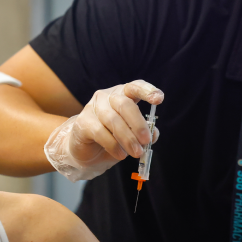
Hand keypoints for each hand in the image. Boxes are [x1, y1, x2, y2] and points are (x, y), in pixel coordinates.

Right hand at [43, 80, 162, 181]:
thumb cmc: (111, 137)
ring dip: (128, 138)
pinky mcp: (83, 122)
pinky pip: (100, 132)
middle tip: (146, 141)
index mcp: (122, 94)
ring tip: (136, 153)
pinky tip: (120, 154)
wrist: (85, 149)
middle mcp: (107, 97)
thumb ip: (144, 132)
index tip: (159, 99)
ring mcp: (93, 108)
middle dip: (138, 124)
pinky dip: (113, 145)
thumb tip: (153, 135)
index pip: (135, 87)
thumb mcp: (132, 135)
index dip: (147, 91)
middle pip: (125, 104)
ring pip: (113, 120)